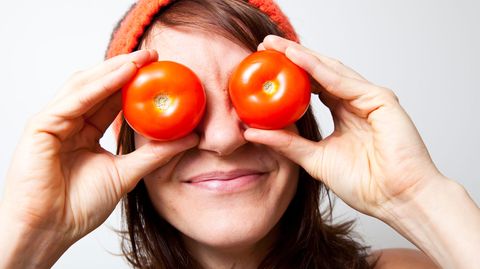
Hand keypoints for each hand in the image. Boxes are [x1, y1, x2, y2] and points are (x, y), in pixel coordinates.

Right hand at [1, 50, 198, 248]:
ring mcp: (53, 122)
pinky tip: (120, 75)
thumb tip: (190, 138)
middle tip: (152, 56)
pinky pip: (73, 101)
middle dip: (125, 68)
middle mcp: (69, 122)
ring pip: (84, 86)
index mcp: (84, 131)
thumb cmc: (79, 206)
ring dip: (113, 70)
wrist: (52, 230)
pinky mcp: (41, 126)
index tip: (159, 71)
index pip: (110, 99)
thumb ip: (155, 154)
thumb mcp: (127, 173)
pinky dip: (98, 86)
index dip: (133, 83)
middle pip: (97, 86)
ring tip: (140, 60)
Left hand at [245, 35, 445, 217]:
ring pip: (331, 71)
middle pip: (320, 73)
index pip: (312, 87)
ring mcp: (369, 99)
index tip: (263, 67)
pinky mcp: (380, 100)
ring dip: (302, 56)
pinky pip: (344, 82)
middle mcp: (356, 102)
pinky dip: (320, 69)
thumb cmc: (364, 184)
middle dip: (292, 57)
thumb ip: (286, 143)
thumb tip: (251, 132)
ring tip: (277, 46)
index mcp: (344, 114)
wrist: (395, 200)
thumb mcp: (314, 159)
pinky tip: (298, 59)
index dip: (289, 75)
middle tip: (266, 45)